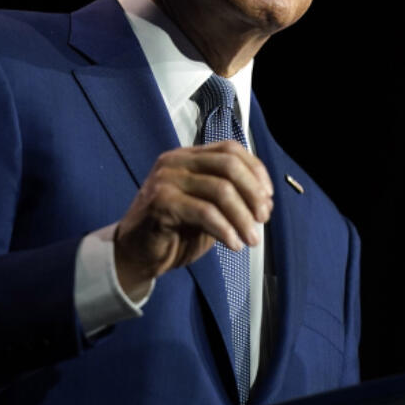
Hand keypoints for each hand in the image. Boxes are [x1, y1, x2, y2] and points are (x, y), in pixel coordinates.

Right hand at [114, 140, 273, 297]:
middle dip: (253, 193)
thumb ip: (231, 198)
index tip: (268, 197)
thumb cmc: (174, 232)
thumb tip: (265, 202)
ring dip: (242, 218)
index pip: (230, 149)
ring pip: (220, 190)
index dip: (255, 170)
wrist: (137, 255)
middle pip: (228, 165)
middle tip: (263, 219)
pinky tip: (233, 244)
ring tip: (251, 239)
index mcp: (188, 157)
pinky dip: (225, 229)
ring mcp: (166, 179)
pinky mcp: (160, 201)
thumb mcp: (207, 209)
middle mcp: (175, 162)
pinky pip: (204, 212)